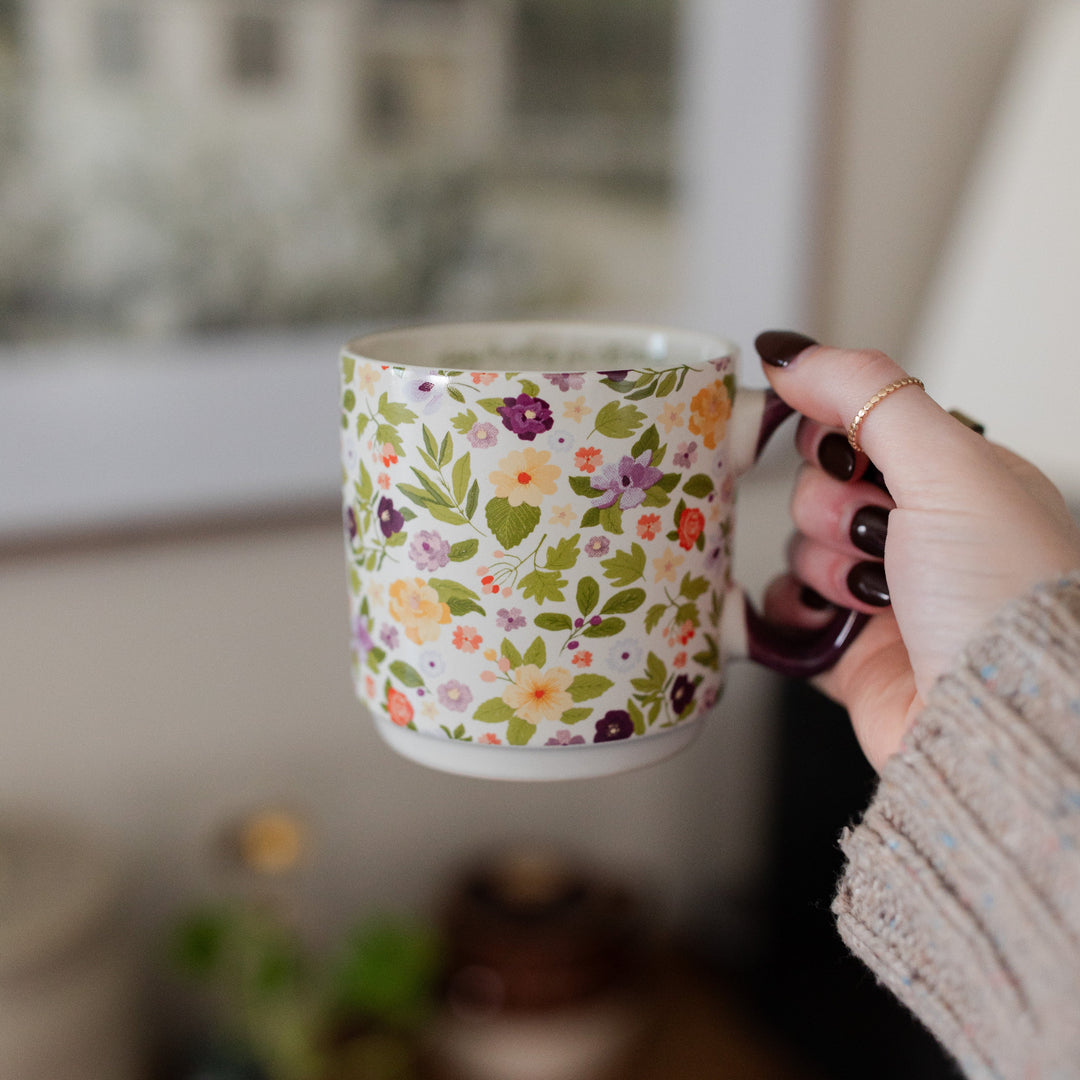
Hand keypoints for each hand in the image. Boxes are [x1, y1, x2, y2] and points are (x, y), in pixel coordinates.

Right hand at [755, 333, 1079, 770]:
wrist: (1002, 716)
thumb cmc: (1003, 591)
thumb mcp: (947, 465)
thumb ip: (866, 392)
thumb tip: (788, 350)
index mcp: (956, 478)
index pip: (858, 425)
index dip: (834, 433)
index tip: (840, 452)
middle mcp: (919, 532)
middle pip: (817, 486)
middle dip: (834, 510)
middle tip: (879, 537)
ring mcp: (882, 592)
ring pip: (797, 548)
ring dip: (826, 569)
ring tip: (876, 598)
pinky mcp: (849, 649)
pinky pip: (786, 611)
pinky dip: (794, 614)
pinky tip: (830, 623)